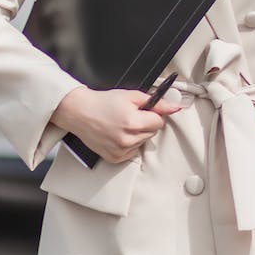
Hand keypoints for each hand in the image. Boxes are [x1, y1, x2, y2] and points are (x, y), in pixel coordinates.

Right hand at [50, 86, 181, 163]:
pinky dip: (128, 144)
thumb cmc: (103, 102)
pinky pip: (132, 152)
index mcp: (133, 123)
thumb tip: (175, 107)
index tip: (142, 111)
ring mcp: (120, 151)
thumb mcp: (131, 96)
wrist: (80, 112)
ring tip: (121, 125)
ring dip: (137, 134)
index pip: (159, 122)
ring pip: (143, 142)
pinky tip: (117, 134)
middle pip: (152, 133)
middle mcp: (127, 139)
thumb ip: (156, 102)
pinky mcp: (114, 158)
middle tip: (129, 116)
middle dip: (145, 124)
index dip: (152, 114)